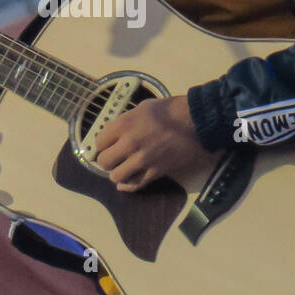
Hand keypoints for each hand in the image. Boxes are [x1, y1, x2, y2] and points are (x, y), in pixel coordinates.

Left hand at [93, 95, 215, 191]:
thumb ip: (126, 121)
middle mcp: (129, 143)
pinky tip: (125, 183)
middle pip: (104, 161)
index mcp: (124, 125)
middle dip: (106, 160)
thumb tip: (116, 132)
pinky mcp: (155, 171)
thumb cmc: (170, 110)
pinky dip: (128, 186)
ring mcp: (142, 160)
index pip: (99, 142)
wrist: (195, 122)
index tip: (106, 145)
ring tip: (121, 168)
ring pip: (116, 176)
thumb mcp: (142, 108)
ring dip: (117, 174)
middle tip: (113, 157)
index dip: (102, 144)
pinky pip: (135, 185)